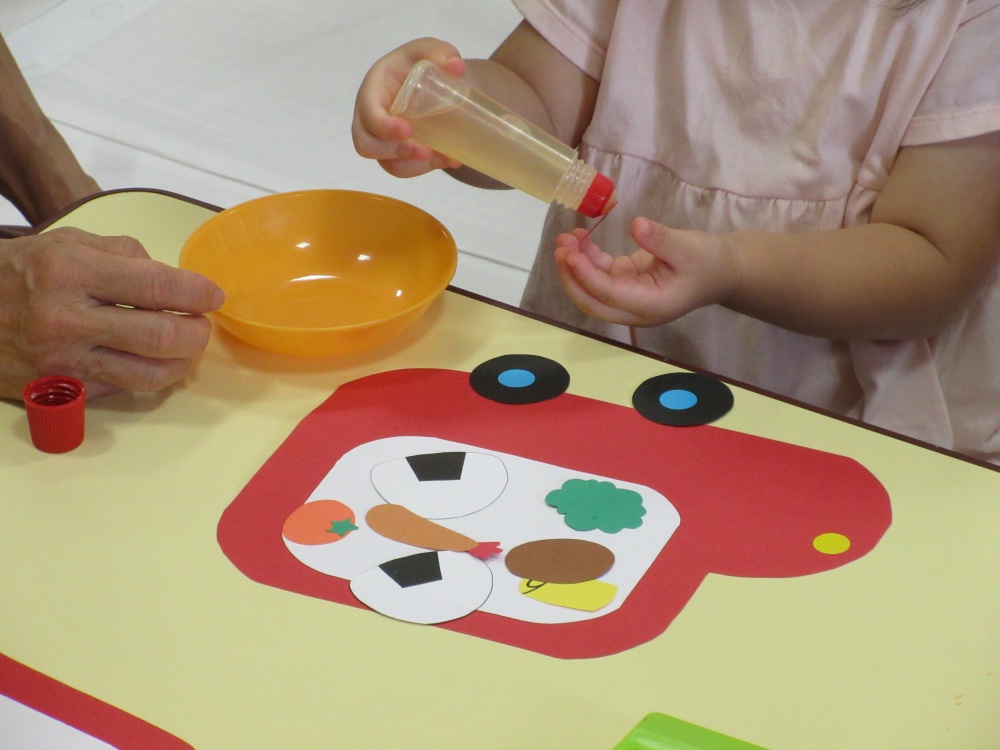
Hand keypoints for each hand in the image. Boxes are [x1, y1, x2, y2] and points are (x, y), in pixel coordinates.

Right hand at [0, 227, 224, 399]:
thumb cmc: (18, 273)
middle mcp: (65, 319)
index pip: (156, 287)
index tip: (213, 296)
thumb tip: (172, 279)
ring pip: (148, 375)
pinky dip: (145, 376)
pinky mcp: (60, 392)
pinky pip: (122, 390)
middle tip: (201, 324)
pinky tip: (148, 360)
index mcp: (69, 272)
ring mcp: (62, 361)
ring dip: (181, 363)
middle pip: (160, 337)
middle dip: (196, 333)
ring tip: (183, 346)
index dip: (196, 293)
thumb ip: (124, 254)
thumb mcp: (65, 243)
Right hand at [352, 38, 464, 176]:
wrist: (431, 82)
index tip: (407, 130)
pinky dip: (426, 168)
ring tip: (445, 158)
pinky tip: (449, 159)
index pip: (368, 112)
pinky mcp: (396, 154)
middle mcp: (370, 117)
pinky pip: (404, 169)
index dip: (383, 126)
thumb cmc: (420, 63)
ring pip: (387, 163)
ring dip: (416, 166)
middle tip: (424, 151)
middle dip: (395, 153)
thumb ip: (441, 52)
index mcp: (373, 90)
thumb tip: (457, 67)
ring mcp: (381, 139)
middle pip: (366, 145)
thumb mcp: (429, 51)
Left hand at [553, 217, 739, 326]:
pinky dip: (587, 259)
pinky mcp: (626, 283)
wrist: (722, 271)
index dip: (587, 276)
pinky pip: (600, 275)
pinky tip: (579, 238)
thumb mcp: (689, 247)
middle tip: (560, 249)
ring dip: (575, 267)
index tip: (570, 254)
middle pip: (593, 302)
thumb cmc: (709, 262)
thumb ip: (661, 240)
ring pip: (592, 290)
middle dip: (572, 277)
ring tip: (565, 238)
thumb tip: (637, 225)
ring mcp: (628, 298)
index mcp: (651, 306)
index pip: (610, 295)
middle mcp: (634, 308)